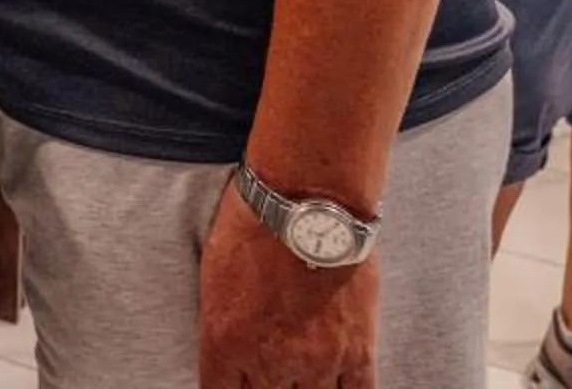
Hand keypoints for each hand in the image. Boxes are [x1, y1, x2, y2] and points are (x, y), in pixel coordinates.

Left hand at [200, 184, 376, 387]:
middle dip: (264, 387)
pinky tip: (333, 385)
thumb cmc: (253, 226)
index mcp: (224, 343)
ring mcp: (316, 362)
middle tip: (271, 368)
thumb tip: (227, 350)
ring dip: (302, 388)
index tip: (236, 382)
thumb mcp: (214, 277)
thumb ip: (220, 325)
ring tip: (300, 374)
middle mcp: (269, 362)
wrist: (308, 201)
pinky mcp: (357, 353)